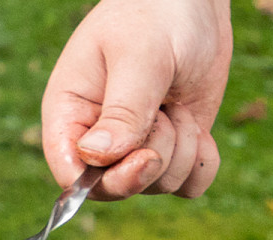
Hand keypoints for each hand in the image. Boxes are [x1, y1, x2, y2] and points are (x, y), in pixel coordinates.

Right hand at [42, 0, 232, 199]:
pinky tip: (200, 130)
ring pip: (157, 186)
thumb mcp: (139, 56)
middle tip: (168, 115)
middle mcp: (99, 141)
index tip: (141, 156)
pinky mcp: (172, 152)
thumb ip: (122, 109)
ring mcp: (136, 150)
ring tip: (177, 104)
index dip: (103, 180)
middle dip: (152, 159)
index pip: (70, 172)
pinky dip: (201, 164)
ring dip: (180, 149)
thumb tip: (97, 158)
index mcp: (70, 115)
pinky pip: (187, 187)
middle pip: (116, 188)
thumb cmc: (154, 13)